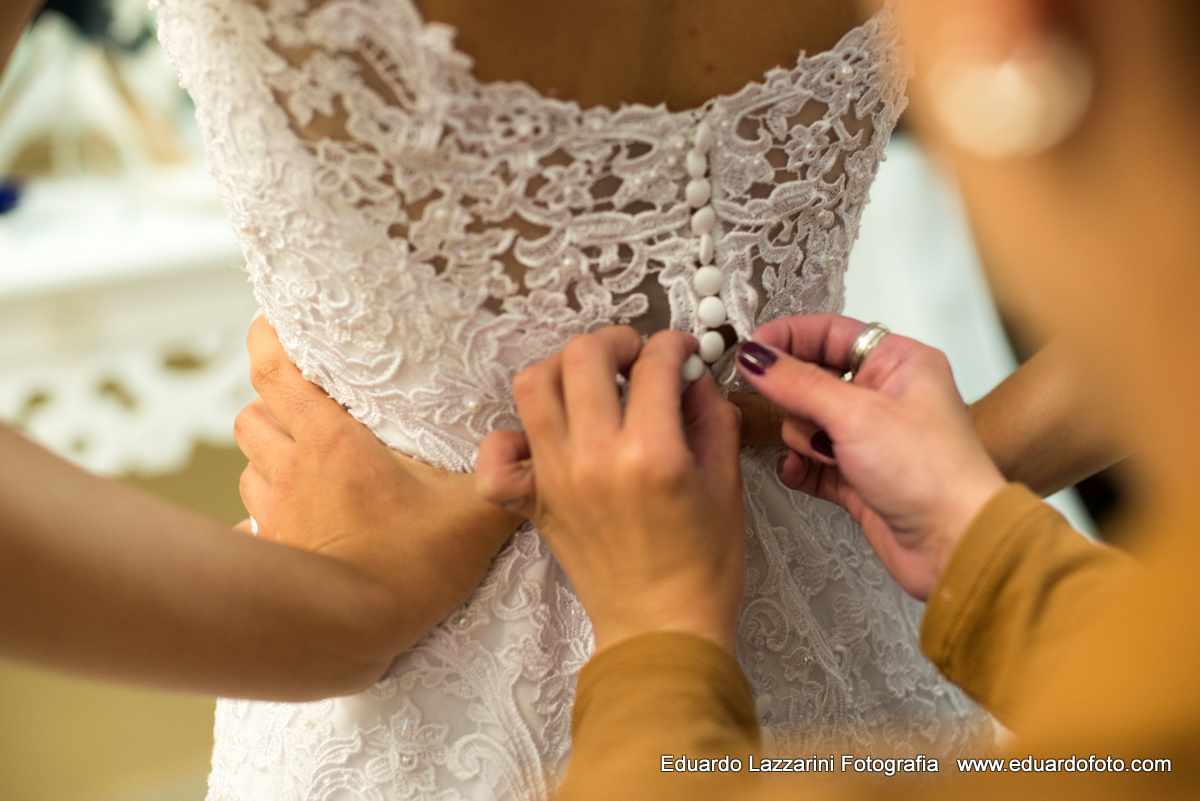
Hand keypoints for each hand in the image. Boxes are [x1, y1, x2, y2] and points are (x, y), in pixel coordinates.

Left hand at [235, 315, 521, 651]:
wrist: (353, 633)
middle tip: (299, 400)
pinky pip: (250, 520)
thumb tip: (533, 447)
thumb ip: (506, 476)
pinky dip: (260, 512)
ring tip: (298, 456)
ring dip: (266, 453)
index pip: (274, 371)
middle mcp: (292, 469)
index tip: (270, 323)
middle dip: (268, 402)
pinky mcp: (271, 549)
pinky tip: (284, 519)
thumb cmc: (411, 566)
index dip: (264, 339)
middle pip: (251, 414)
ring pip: (248, 464)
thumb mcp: (474, 513)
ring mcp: (275, 512)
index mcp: (333, 442)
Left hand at [475, 327, 744, 653]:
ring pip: (534, 383)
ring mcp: (556, 477)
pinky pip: (497, 451)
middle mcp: (595, 458)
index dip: (674, 345)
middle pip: (583, 355)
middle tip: (635, 356)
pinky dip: (512, 433)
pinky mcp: (533, 500)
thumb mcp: (726, 483)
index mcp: (653, 454)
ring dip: (564, 367)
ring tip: (592, 380)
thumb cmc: (702, 567)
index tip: (681, 352)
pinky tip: (547, 434)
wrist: (661, 629)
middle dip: (615, 341)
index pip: (654, 363)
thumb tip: (691, 373)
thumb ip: (710, 416)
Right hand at [736, 314, 1006, 599]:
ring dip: (802, 437)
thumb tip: (755, 357)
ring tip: (820, 452)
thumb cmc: (930, 472)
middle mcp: (886, 396)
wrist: (954, 543)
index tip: (749, 350)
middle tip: (775, 404)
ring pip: (807, 421)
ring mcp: (871, 438)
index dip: (788, 337)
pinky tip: (797, 470)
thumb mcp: (855, 414)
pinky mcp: (857, 477)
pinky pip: (810, 461)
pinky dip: (799, 466)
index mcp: (899, 363)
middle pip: (813, 377)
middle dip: (793, 396)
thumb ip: (797, 383)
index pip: (831, 333)